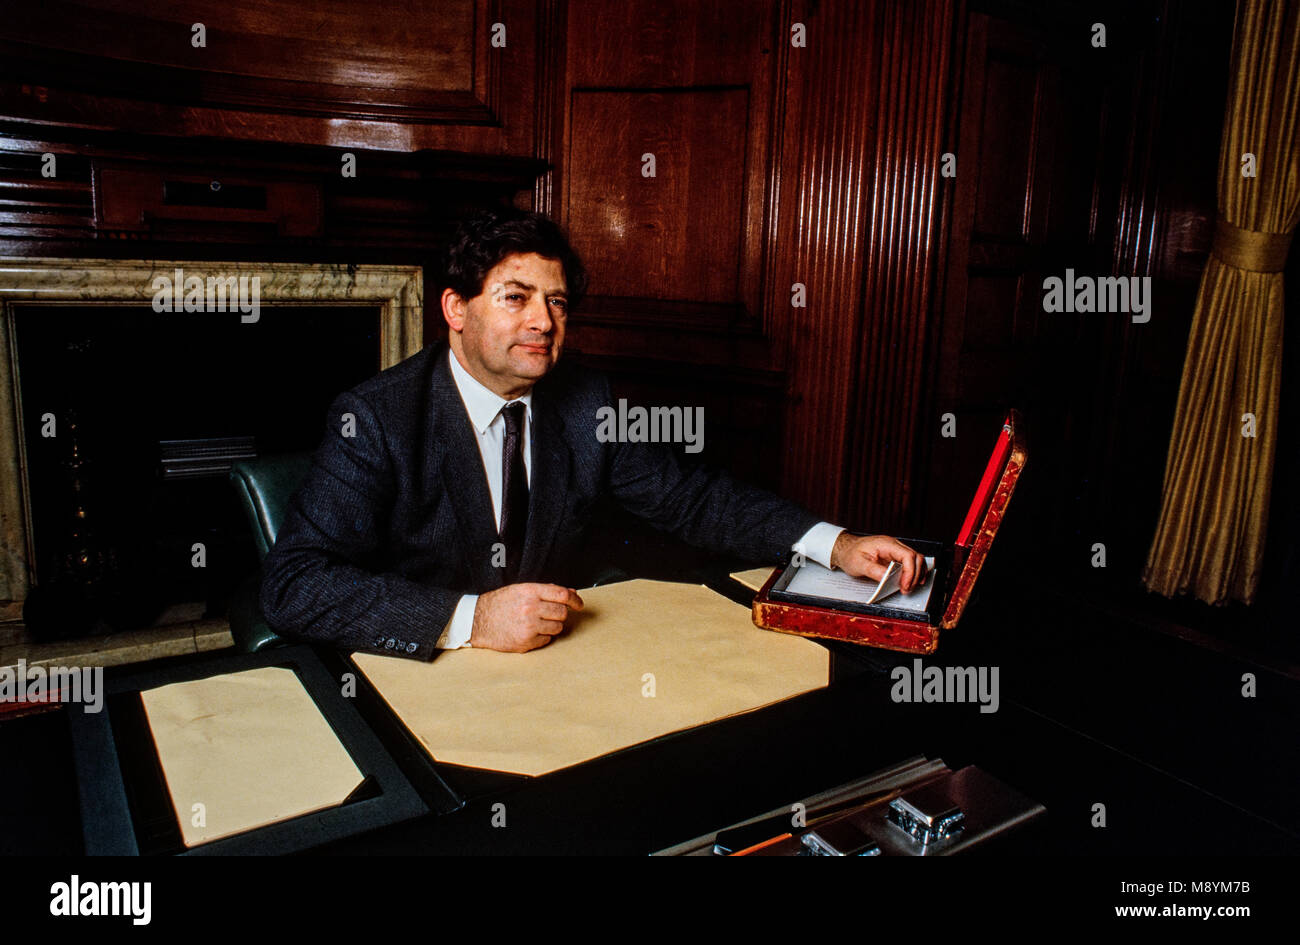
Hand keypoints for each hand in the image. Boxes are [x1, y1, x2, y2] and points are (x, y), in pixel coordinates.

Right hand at [469, 583, 583, 652]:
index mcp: (530, 592)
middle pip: (562, 613)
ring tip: (537, 623)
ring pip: (557, 628)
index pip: (562, 594)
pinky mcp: (525, 642)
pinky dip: (542, 637)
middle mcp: (530, 608)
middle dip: (560, 614)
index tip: (579, 605)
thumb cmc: (500, 604)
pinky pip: (546, 641)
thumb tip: (571, 593)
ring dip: (552, 626)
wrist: (477, 621)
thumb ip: (546, 590)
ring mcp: (528, 626)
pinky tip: (530, 632)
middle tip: (550, 615)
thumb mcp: (521, 590)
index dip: (575, 600)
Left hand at [830, 533, 926, 592]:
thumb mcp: (858, 563)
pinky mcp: (895, 557)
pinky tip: (912, 581)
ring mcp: (896, 550)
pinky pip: (911, 563)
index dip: (910, 572)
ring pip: (917, 560)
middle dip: (914, 575)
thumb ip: (873, 570)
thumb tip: (887, 578)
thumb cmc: (850, 553)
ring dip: (917, 574)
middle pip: (916, 557)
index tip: (904, 585)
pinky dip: (914, 572)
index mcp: (887, 544)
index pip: (907, 556)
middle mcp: (894, 545)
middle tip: (906, 589)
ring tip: (909, 587)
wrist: (845, 549)